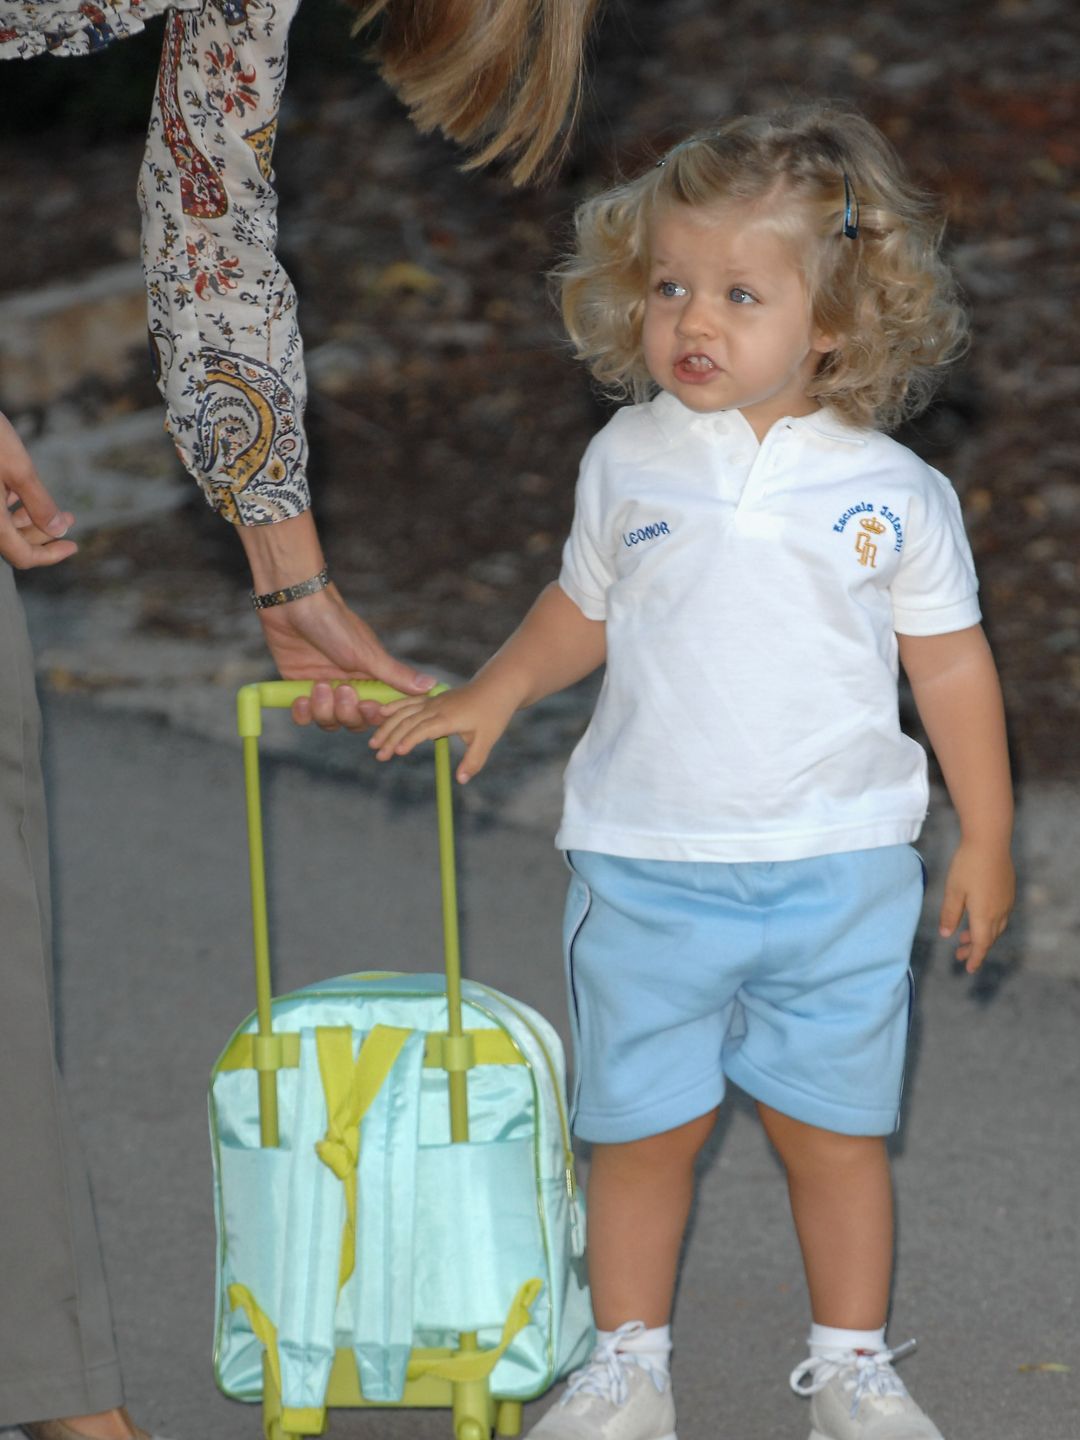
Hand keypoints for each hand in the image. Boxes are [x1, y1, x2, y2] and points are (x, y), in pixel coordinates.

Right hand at [0, 413, 77, 568]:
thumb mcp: (18, 469)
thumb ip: (39, 504)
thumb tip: (58, 530)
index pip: (21, 556)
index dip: (50, 555)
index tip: (73, 546)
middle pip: (12, 543)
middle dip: (44, 533)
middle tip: (70, 520)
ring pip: (1, 527)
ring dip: (29, 520)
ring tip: (56, 508)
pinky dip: (10, 509)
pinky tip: (23, 495)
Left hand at [257, 583, 435, 728]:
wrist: (293, 602)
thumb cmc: (334, 622)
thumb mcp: (367, 653)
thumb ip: (396, 674)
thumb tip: (431, 685)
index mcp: (369, 678)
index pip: (379, 711)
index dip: (374, 716)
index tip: (368, 705)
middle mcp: (347, 685)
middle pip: (352, 721)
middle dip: (347, 712)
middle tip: (341, 689)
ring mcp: (322, 688)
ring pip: (328, 721)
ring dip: (323, 710)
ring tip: (318, 686)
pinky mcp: (298, 686)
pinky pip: (303, 716)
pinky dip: (302, 713)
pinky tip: (301, 698)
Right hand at [368, 679, 517, 782]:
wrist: (497, 686)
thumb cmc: (493, 713)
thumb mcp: (487, 740)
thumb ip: (473, 761)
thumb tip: (461, 780)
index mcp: (449, 718)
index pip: (424, 729)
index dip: (410, 739)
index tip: (398, 752)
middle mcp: (437, 707)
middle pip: (409, 722)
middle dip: (392, 738)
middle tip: (378, 756)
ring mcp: (433, 701)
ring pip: (405, 712)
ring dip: (388, 726)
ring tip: (373, 742)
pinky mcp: (432, 698)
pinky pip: (409, 702)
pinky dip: (395, 707)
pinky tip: (381, 712)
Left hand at [939, 838, 1014, 971]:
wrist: (990, 841)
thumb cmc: (968, 865)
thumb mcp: (953, 891)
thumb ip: (949, 914)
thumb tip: (946, 935)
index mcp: (984, 915)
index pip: (981, 944)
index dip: (975, 958)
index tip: (968, 969)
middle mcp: (999, 912)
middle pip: (989, 938)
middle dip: (974, 949)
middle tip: (959, 955)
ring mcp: (1006, 901)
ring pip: (995, 927)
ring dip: (981, 936)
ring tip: (964, 938)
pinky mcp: (1008, 891)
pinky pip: (1000, 915)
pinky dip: (988, 923)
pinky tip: (978, 918)